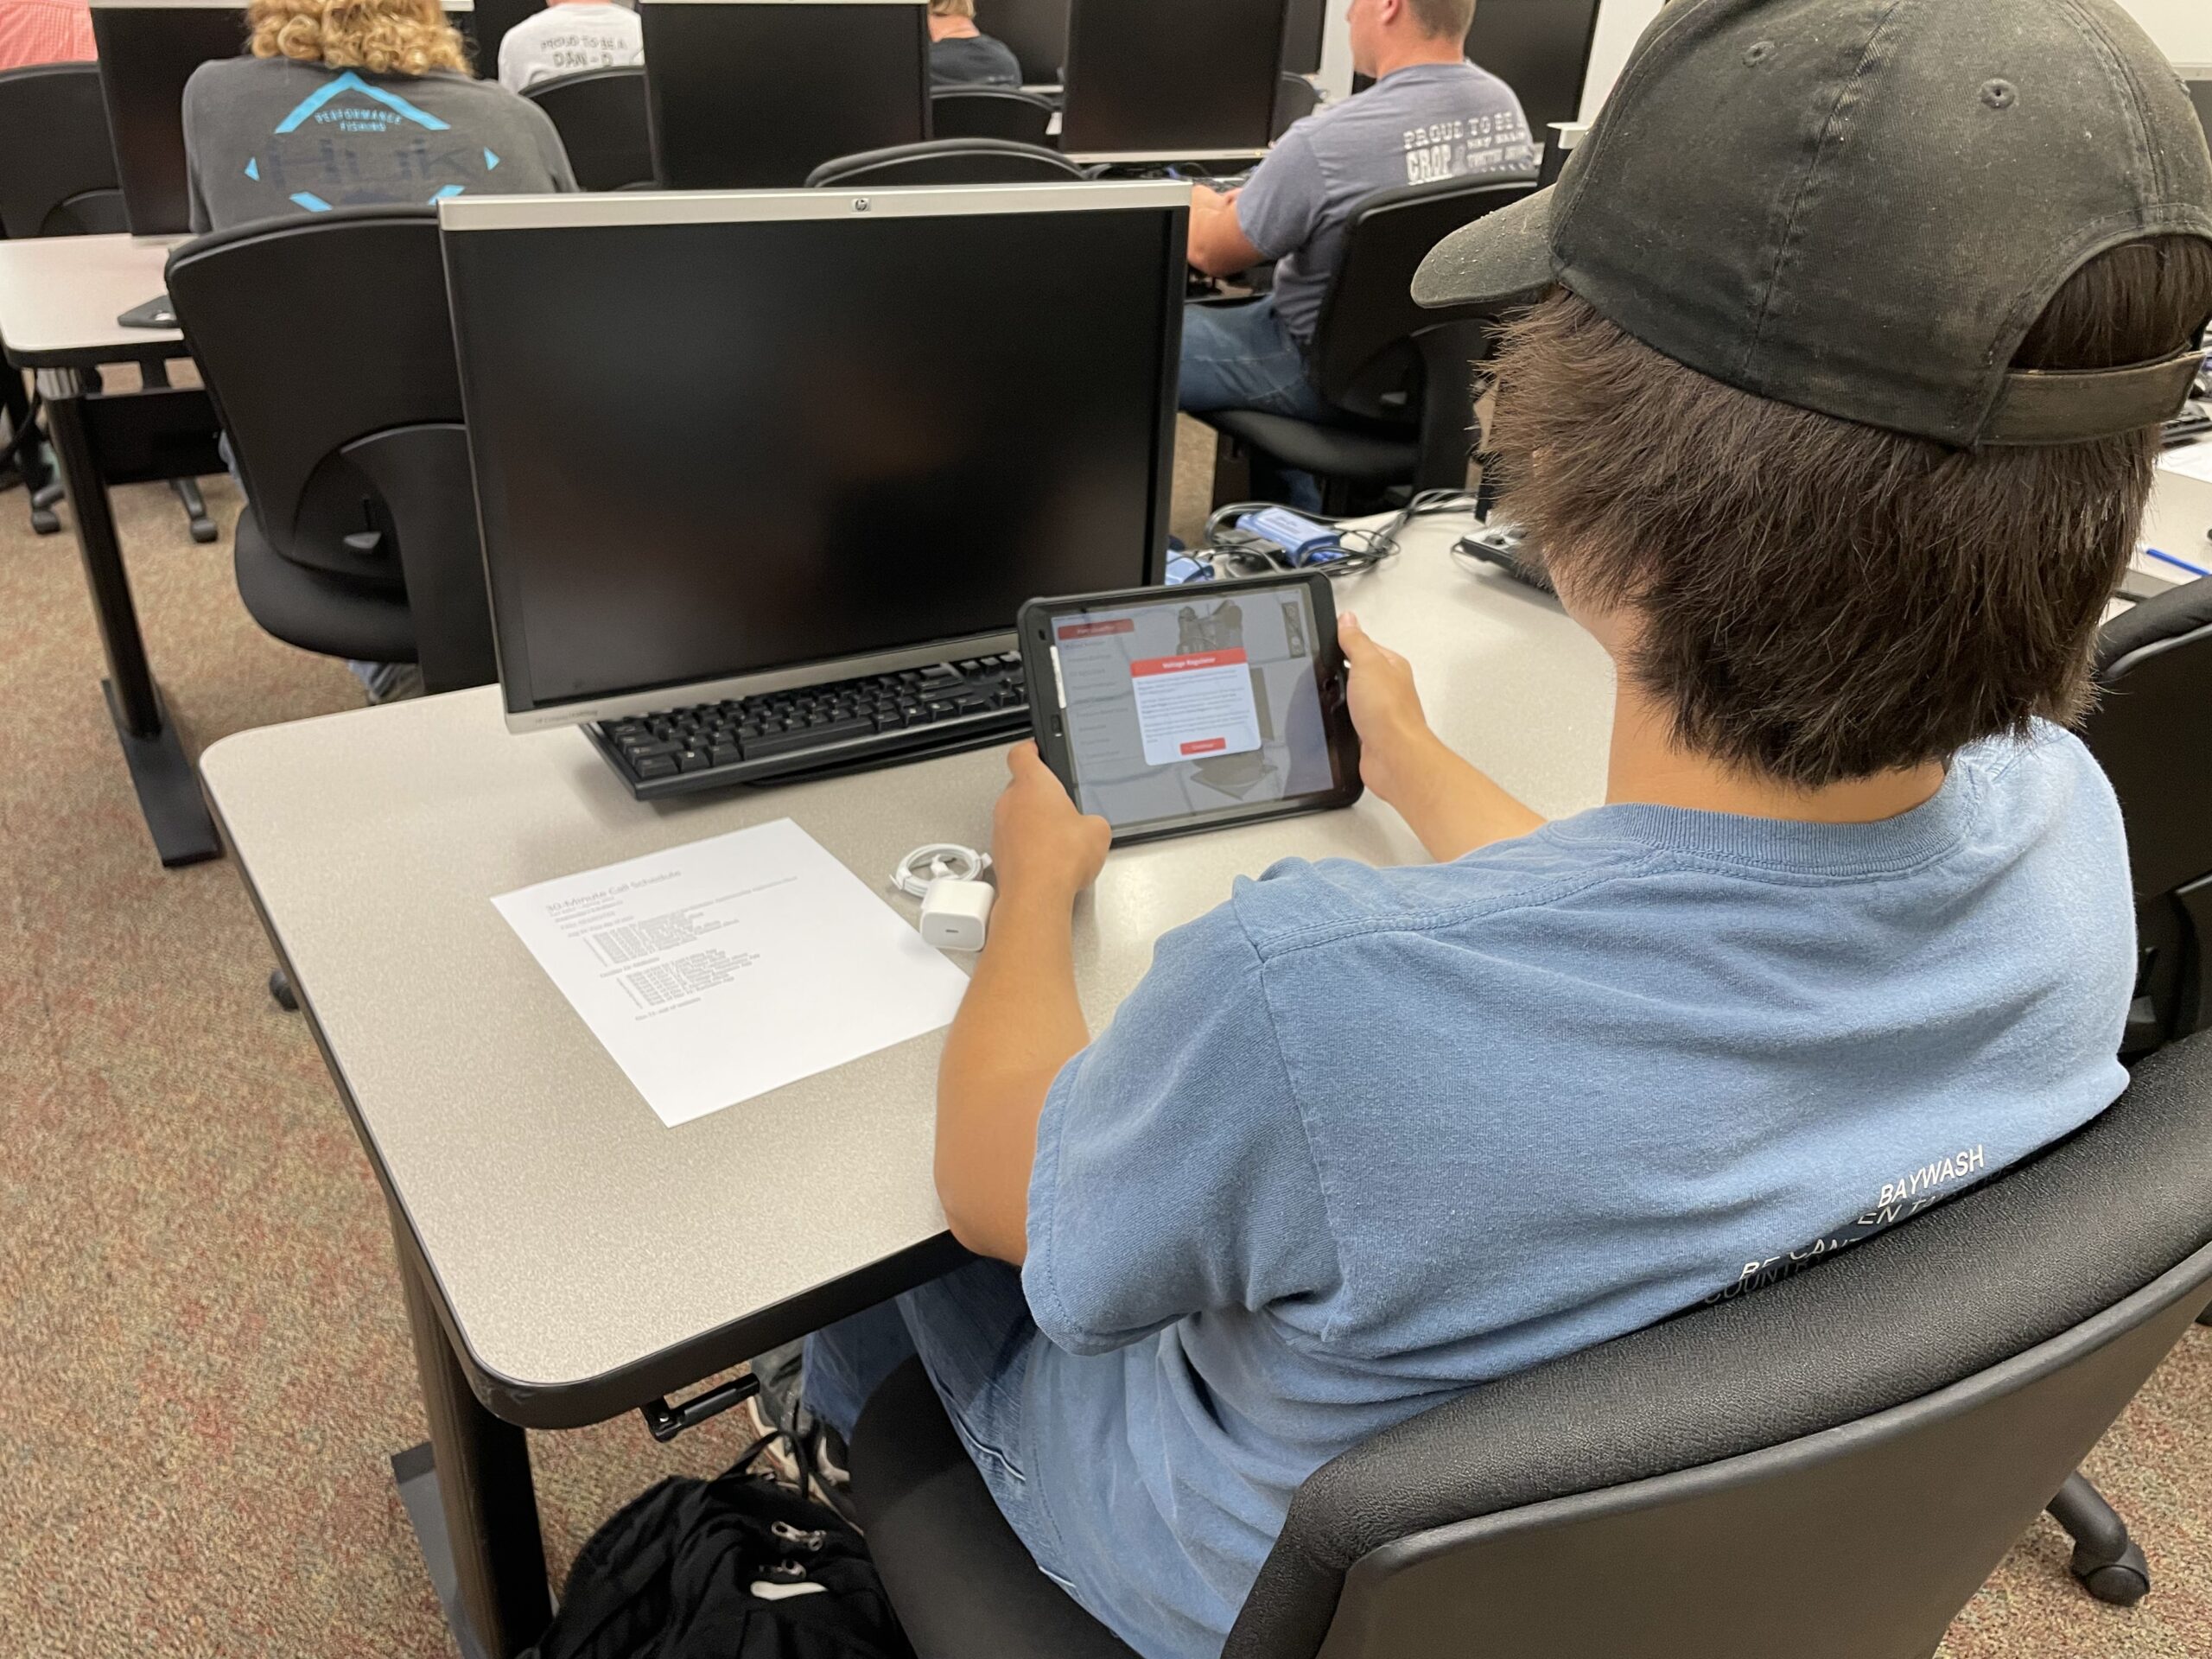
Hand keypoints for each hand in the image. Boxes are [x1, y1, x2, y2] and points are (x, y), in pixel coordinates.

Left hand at [992, 742, 1110, 904]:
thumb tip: (1090, 826)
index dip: (1032, 750)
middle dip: (1041, 795)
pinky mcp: (1000, 851)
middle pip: (1022, 786)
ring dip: (1033, 821)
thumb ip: (1093, 819)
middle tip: (1062, 805)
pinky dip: (1028, 844)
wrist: (1037, 894)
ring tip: (1058, 838)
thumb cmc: (1061, 857)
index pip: (1022, 753)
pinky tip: (1048, 858)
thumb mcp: (1098, 831)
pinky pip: (1014, 839)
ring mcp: (1001, 827)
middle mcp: (1011, 801)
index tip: (1038, 750)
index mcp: (1033, 783)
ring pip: (1017, 814)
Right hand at [1339, 613, 1441, 806]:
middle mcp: (1388, 688)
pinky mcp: (1369, 733)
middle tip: (1327, 671)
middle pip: (1358, 672)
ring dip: (1341, 698)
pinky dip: (1343, 718)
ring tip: (1332, 695)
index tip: (1328, 642)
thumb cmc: (1390, 713)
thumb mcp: (1366, 663)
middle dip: (1340, 673)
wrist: (1394, 757)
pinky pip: (1352, 720)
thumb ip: (1355, 640)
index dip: (1344, 643)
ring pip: (1354, 698)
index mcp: (1392, 665)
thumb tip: (1347, 619)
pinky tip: (1338, 718)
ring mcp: (1379, 712)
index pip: (1365, 645)